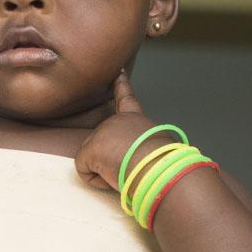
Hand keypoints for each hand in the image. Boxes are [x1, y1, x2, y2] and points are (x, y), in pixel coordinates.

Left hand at [75, 71, 175, 192]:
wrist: (158, 167)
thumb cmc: (165, 165)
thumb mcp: (157, 149)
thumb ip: (142, 146)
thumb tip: (134, 162)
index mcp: (137, 120)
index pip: (127, 100)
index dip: (122, 86)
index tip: (118, 72)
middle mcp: (117, 121)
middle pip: (104, 146)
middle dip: (113, 160)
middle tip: (135, 165)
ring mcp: (101, 132)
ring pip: (95, 161)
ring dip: (109, 172)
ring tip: (128, 170)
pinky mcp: (90, 148)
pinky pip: (86, 171)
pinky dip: (98, 180)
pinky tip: (114, 176)